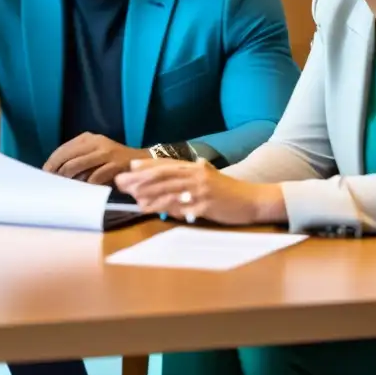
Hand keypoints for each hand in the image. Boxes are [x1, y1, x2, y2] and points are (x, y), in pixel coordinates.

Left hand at [42, 132, 148, 184]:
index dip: (52, 162)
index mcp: (89, 138)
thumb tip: (54, 171)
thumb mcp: (95, 153)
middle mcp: (97, 142)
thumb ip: (78, 158)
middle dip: (57, 171)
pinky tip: (83, 190)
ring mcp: (107, 153)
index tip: (45, 173)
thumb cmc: (112, 160)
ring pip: (77, 166)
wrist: (141, 162)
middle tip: (52, 183)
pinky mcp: (115, 166)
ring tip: (64, 187)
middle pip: (68, 157)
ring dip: (69, 179)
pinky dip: (86, 185)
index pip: (64, 149)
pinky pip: (94, 177)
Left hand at [114, 158, 285, 225]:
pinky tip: (153, 210)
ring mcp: (201, 190)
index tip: (129, 168)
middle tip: (122, 183)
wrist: (254, 200)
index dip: (146, 166)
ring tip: (132, 198)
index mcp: (195, 168)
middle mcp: (196, 175)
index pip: (166, 164)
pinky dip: (165, 208)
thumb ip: (188, 175)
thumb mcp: (208, 177)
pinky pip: (182, 207)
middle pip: (162, 176)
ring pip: (169, 190)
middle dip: (140, 179)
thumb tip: (167, 176)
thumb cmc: (228, 191)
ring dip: (148, 194)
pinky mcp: (206, 205)